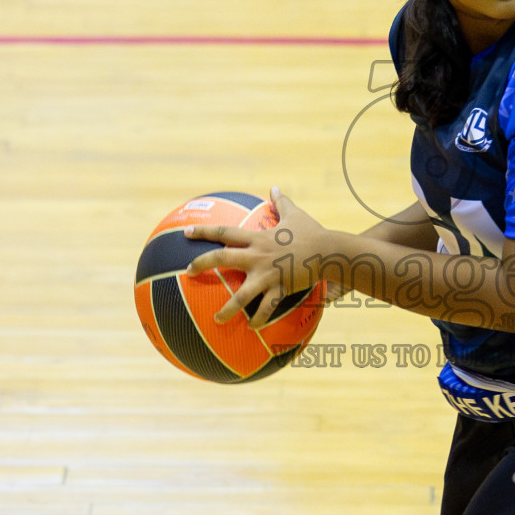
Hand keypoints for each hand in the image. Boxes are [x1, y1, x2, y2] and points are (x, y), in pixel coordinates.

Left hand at [183, 187, 328, 329]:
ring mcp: (267, 274)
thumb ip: (281, 202)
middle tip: (188, 272)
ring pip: (241, 294)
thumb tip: (274, 187)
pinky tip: (252, 327)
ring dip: (227, 308)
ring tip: (216, 319)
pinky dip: (259, 318)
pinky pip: (266, 307)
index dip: (203, 231)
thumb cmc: (312, 231)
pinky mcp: (280, 288)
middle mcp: (257, 255)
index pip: (224, 232)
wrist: (329, 251)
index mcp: (258, 237)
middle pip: (222, 258)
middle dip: (202, 264)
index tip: (185, 232)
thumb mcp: (295, 213)